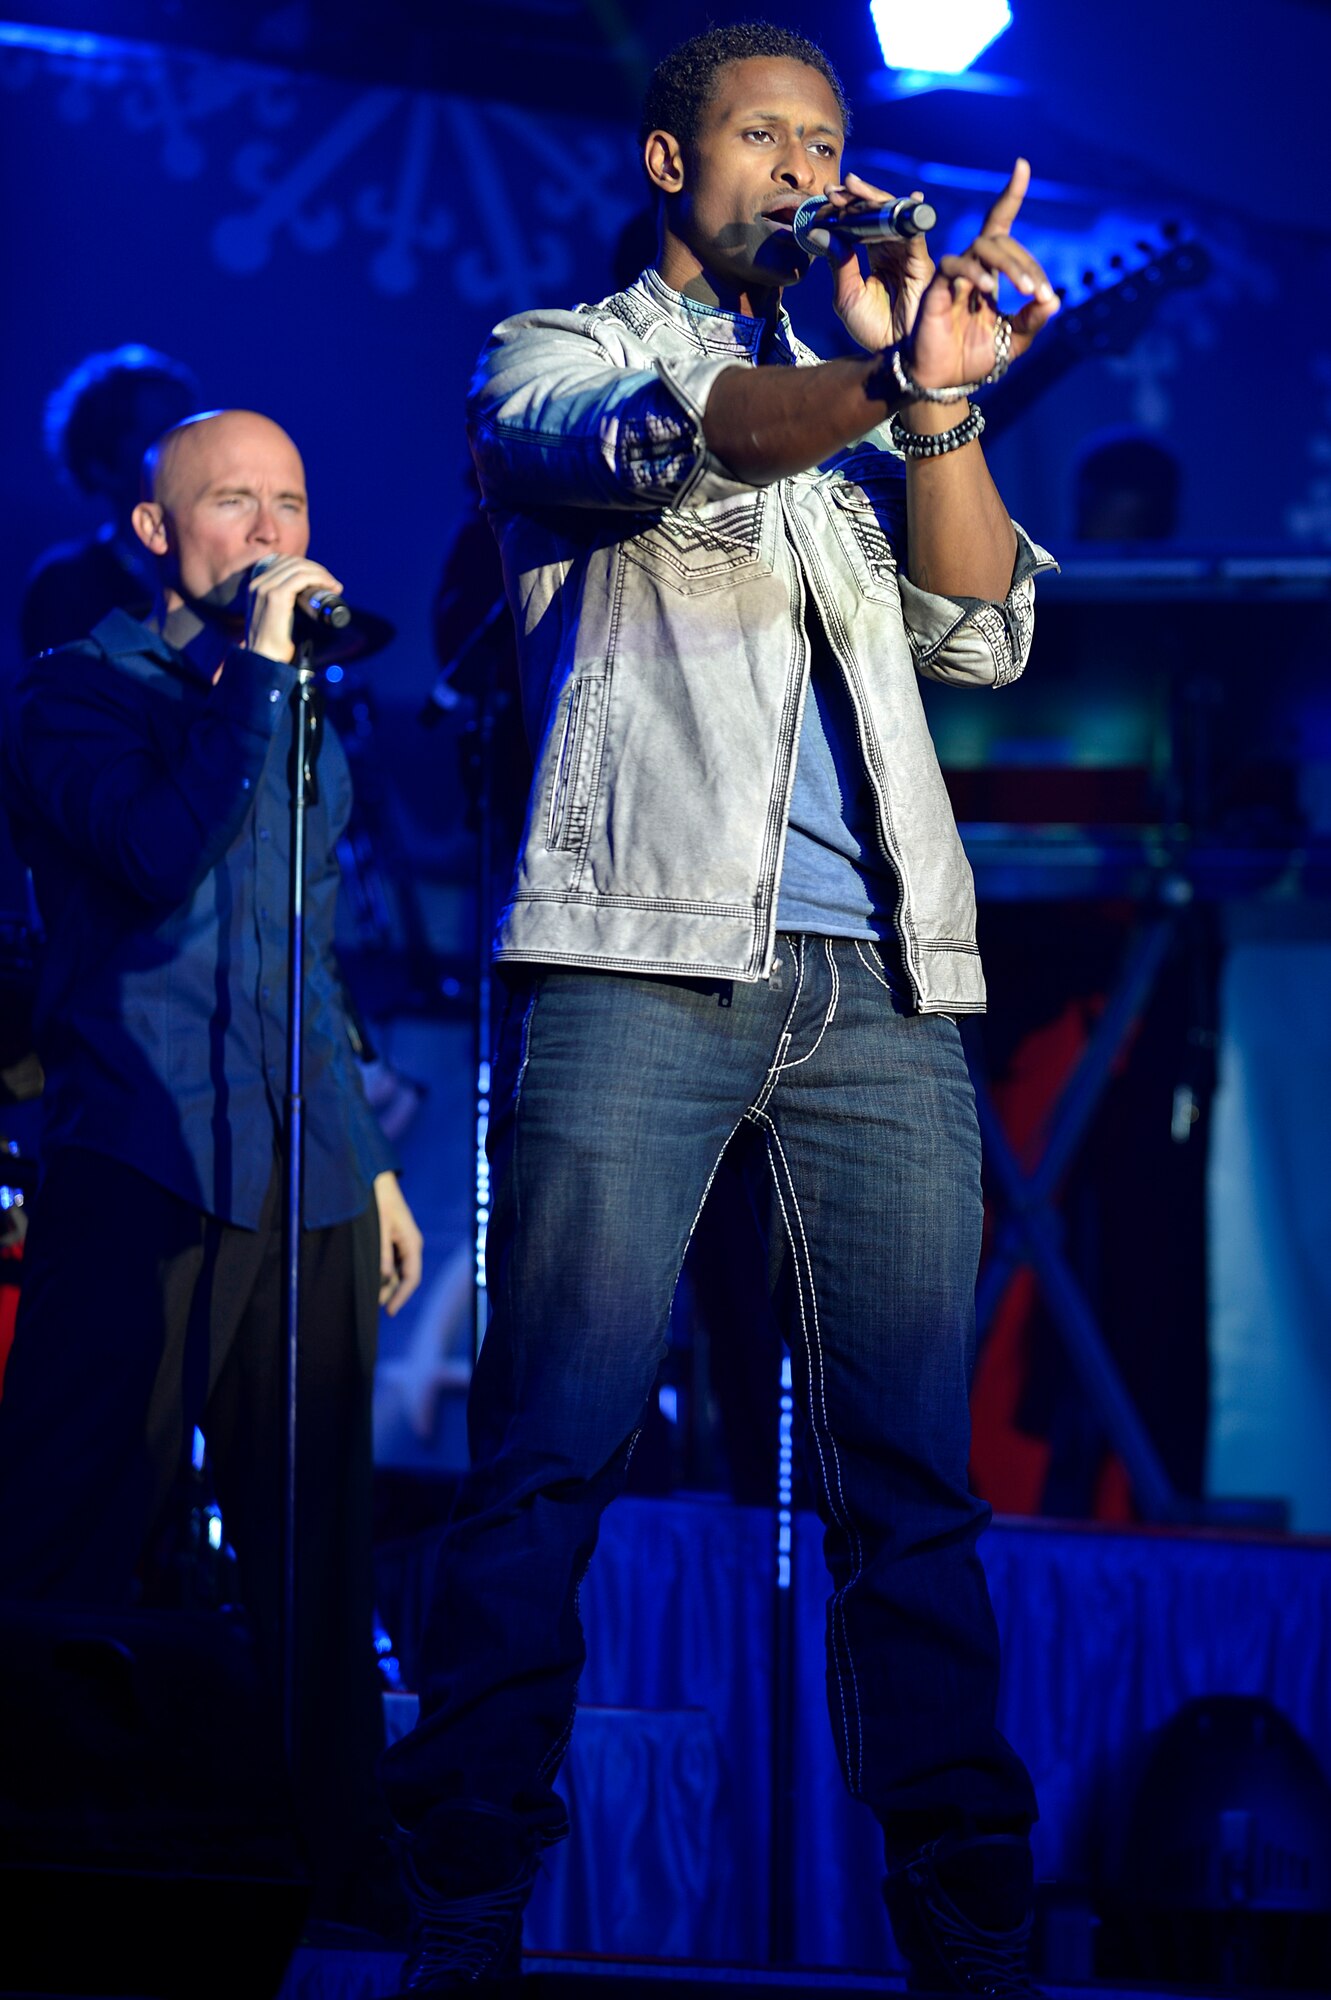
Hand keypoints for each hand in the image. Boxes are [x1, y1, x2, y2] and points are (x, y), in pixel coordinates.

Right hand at [244, 554, 343, 663]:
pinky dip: (318, 578)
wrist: (263, 660)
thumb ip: (284, 604)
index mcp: (256, 585)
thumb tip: (306, 598)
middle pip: (292, 562)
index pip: (283, 562)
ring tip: (334, 586)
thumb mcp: (276, 616)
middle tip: (333, 584)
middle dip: (317, 569)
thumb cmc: (274, 644)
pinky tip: (328, 586)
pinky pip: (301, 578)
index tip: (324, 579)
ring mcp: (265, 588)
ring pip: (298, 567)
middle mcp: (258, 583)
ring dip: (321, 573)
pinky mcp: (275, 596)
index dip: (306, 566)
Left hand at [373, 1170, 422, 1316]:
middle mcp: (410, 1244)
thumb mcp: (378, 1227)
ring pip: (397, 1270)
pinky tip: (369, 1278)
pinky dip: (382, 1272)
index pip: (412, 1277)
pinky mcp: (392, 1237)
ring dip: (386, 1283)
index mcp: (412, 1242)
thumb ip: (381, 1253)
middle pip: (405, 1277)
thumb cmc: (377, 1200)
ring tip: (368, 1296)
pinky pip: (391, 1261)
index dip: (401, 1296)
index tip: (389, 1312)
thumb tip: (385, 1278)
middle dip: (391, 1293)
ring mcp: (402, 1240)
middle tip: (372, 1308)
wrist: (374, 1177)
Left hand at [825, 171, 935, 352]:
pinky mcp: (921, 262)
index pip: (861, 224)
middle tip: (835, 188)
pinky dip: (896, 215)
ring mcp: (908, 254)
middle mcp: (894, 250)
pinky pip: (910, 231)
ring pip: (892, 216)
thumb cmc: (871, 329)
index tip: (825, 198)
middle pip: (877, 213)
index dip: (845, 209)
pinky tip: (880, 202)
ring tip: (849, 188)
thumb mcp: (846, 294)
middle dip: (856, 197)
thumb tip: (820, 232)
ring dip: (871, 200)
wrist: (890, 355)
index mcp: (876, 257)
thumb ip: (838, 262)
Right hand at [907, 158, 1059, 391]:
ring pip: (982, 246)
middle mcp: (972, 268)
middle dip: (1025, 262)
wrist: (944, 382)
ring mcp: (954, 276)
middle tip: (1039, 291)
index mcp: (990, 273)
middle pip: (1000, 240)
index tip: (1021, 165)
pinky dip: (976, 274)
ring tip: (1026, 290)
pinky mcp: (937, 289)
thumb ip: (1033, 320)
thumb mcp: (1014, 340)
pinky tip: (990, 291)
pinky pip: (956, 267)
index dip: (1010, 195)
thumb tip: (1054, 300)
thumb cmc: (974, 358)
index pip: (1000, 226)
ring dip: (1010, 264)